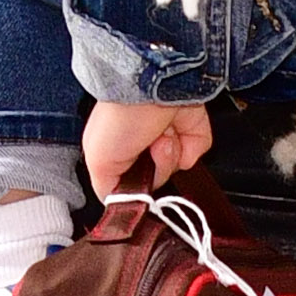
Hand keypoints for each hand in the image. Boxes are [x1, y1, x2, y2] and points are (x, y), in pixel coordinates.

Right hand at [83, 98, 209, 196]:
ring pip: (176, 170)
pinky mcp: (194, 131)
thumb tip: (120, 206)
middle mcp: (145, 146)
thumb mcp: (98, 161)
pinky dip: (189, 143)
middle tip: (145, 148)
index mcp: (120, 152)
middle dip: (153, 168)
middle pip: (157, 182)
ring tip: (160, 133)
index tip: (134, 181)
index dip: (135, 188)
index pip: (133, 186)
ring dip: (168, 154)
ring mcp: (170, 139)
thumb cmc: (119, 118)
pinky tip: (176, 128)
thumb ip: (108, 189)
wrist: (151, 88)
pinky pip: (197, 154)